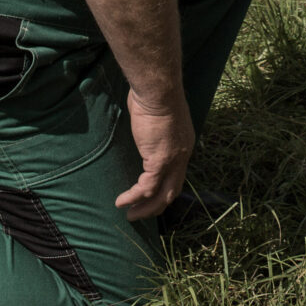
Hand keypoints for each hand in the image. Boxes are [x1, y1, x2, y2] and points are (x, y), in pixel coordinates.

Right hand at [114, 91, 195, 219]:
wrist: (158, 91)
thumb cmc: (154, 96)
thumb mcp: (157, 116)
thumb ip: (154, 128)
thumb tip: (143, 124)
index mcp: (183, 145)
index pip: (176, 175)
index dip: (165, 189)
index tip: (150, 197)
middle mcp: (182, 156)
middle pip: (172, 191)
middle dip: (156, 206)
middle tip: (140, 214)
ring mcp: (172, 161)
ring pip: (161, 195)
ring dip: (144, 208)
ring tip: (129, 215)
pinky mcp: (159, 161)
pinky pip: (146, 187)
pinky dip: (133, 197)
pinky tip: (121, 201)